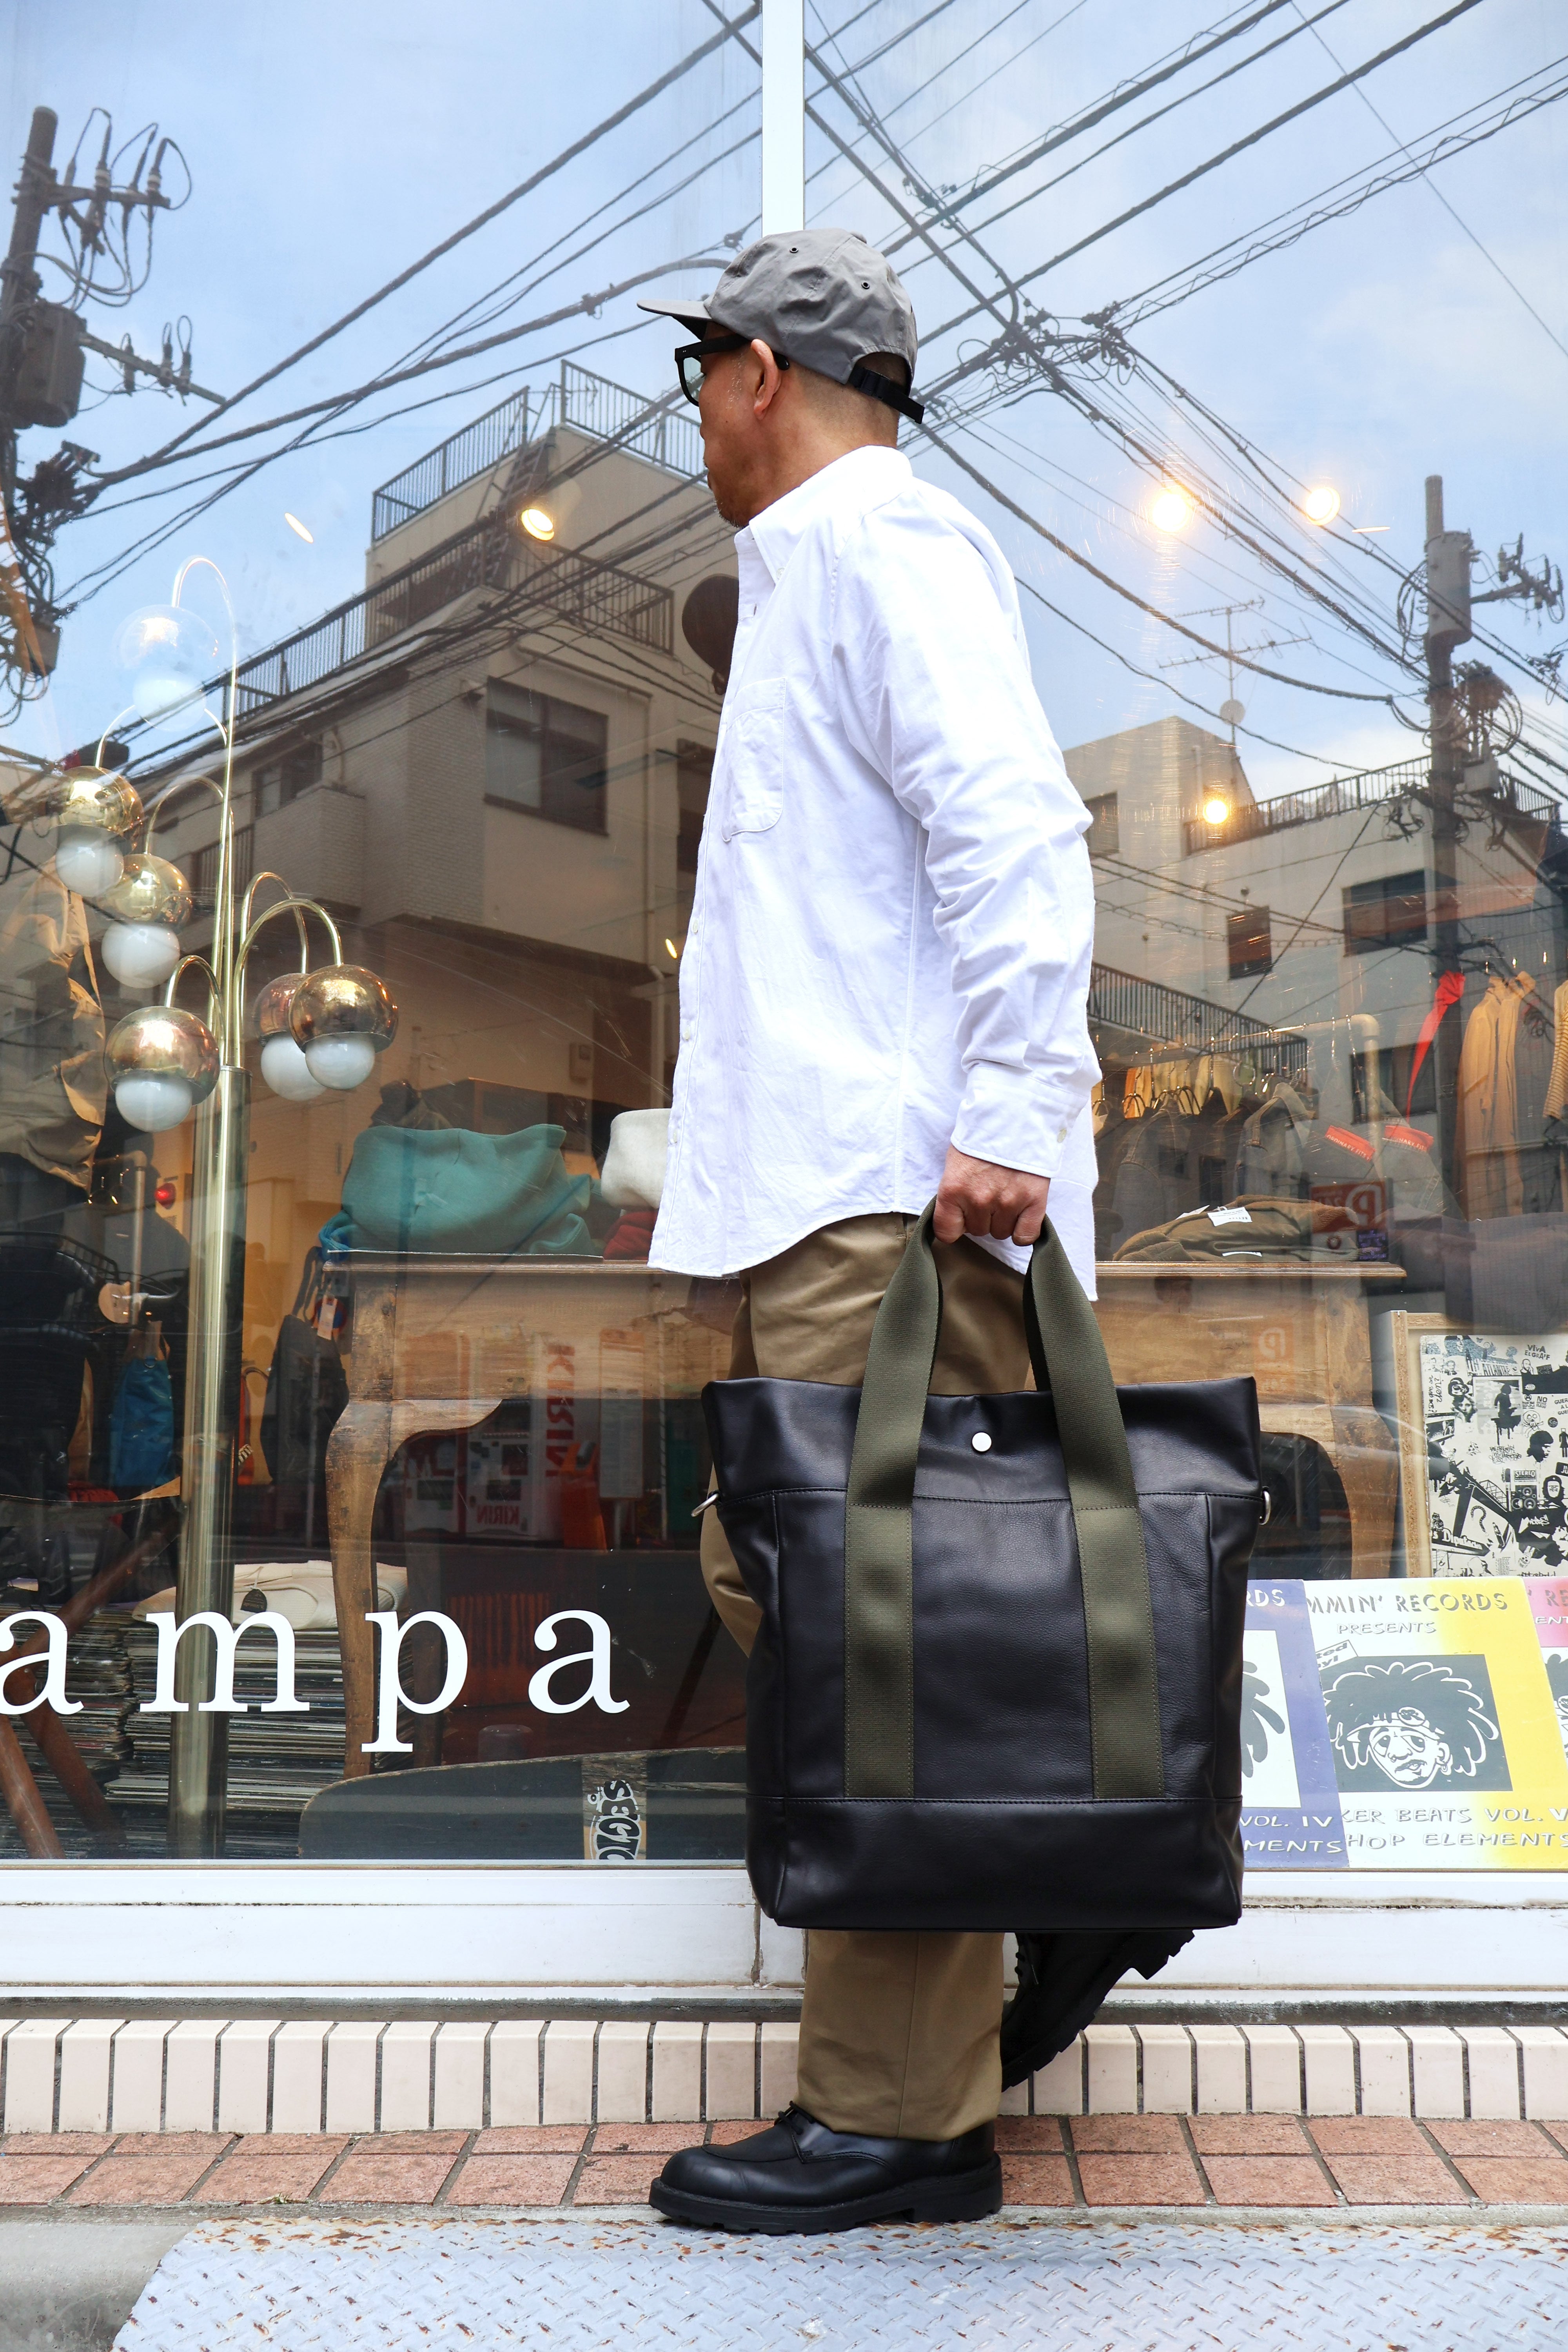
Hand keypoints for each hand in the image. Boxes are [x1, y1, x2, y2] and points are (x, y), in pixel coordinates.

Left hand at [933, 1146, 1049, 1245]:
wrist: (1014, 1115)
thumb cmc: (981, 1137)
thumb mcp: (955, 1162)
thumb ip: (954, 1192)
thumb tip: (957, 1217)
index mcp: (953, 1189)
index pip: (947, 1232)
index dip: (955, 1226)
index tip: (961, 1218)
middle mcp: (979, 1200)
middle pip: (978, 1231)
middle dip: (982, 1216)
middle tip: (990, 1192)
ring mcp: (1008, 1202)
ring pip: (1001, 1232)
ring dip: (1003, 1219)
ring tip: (1007, 1193)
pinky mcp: (1033, 1202)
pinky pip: (1025, 1236)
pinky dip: (1023, 1230)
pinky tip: (1022, 1215)